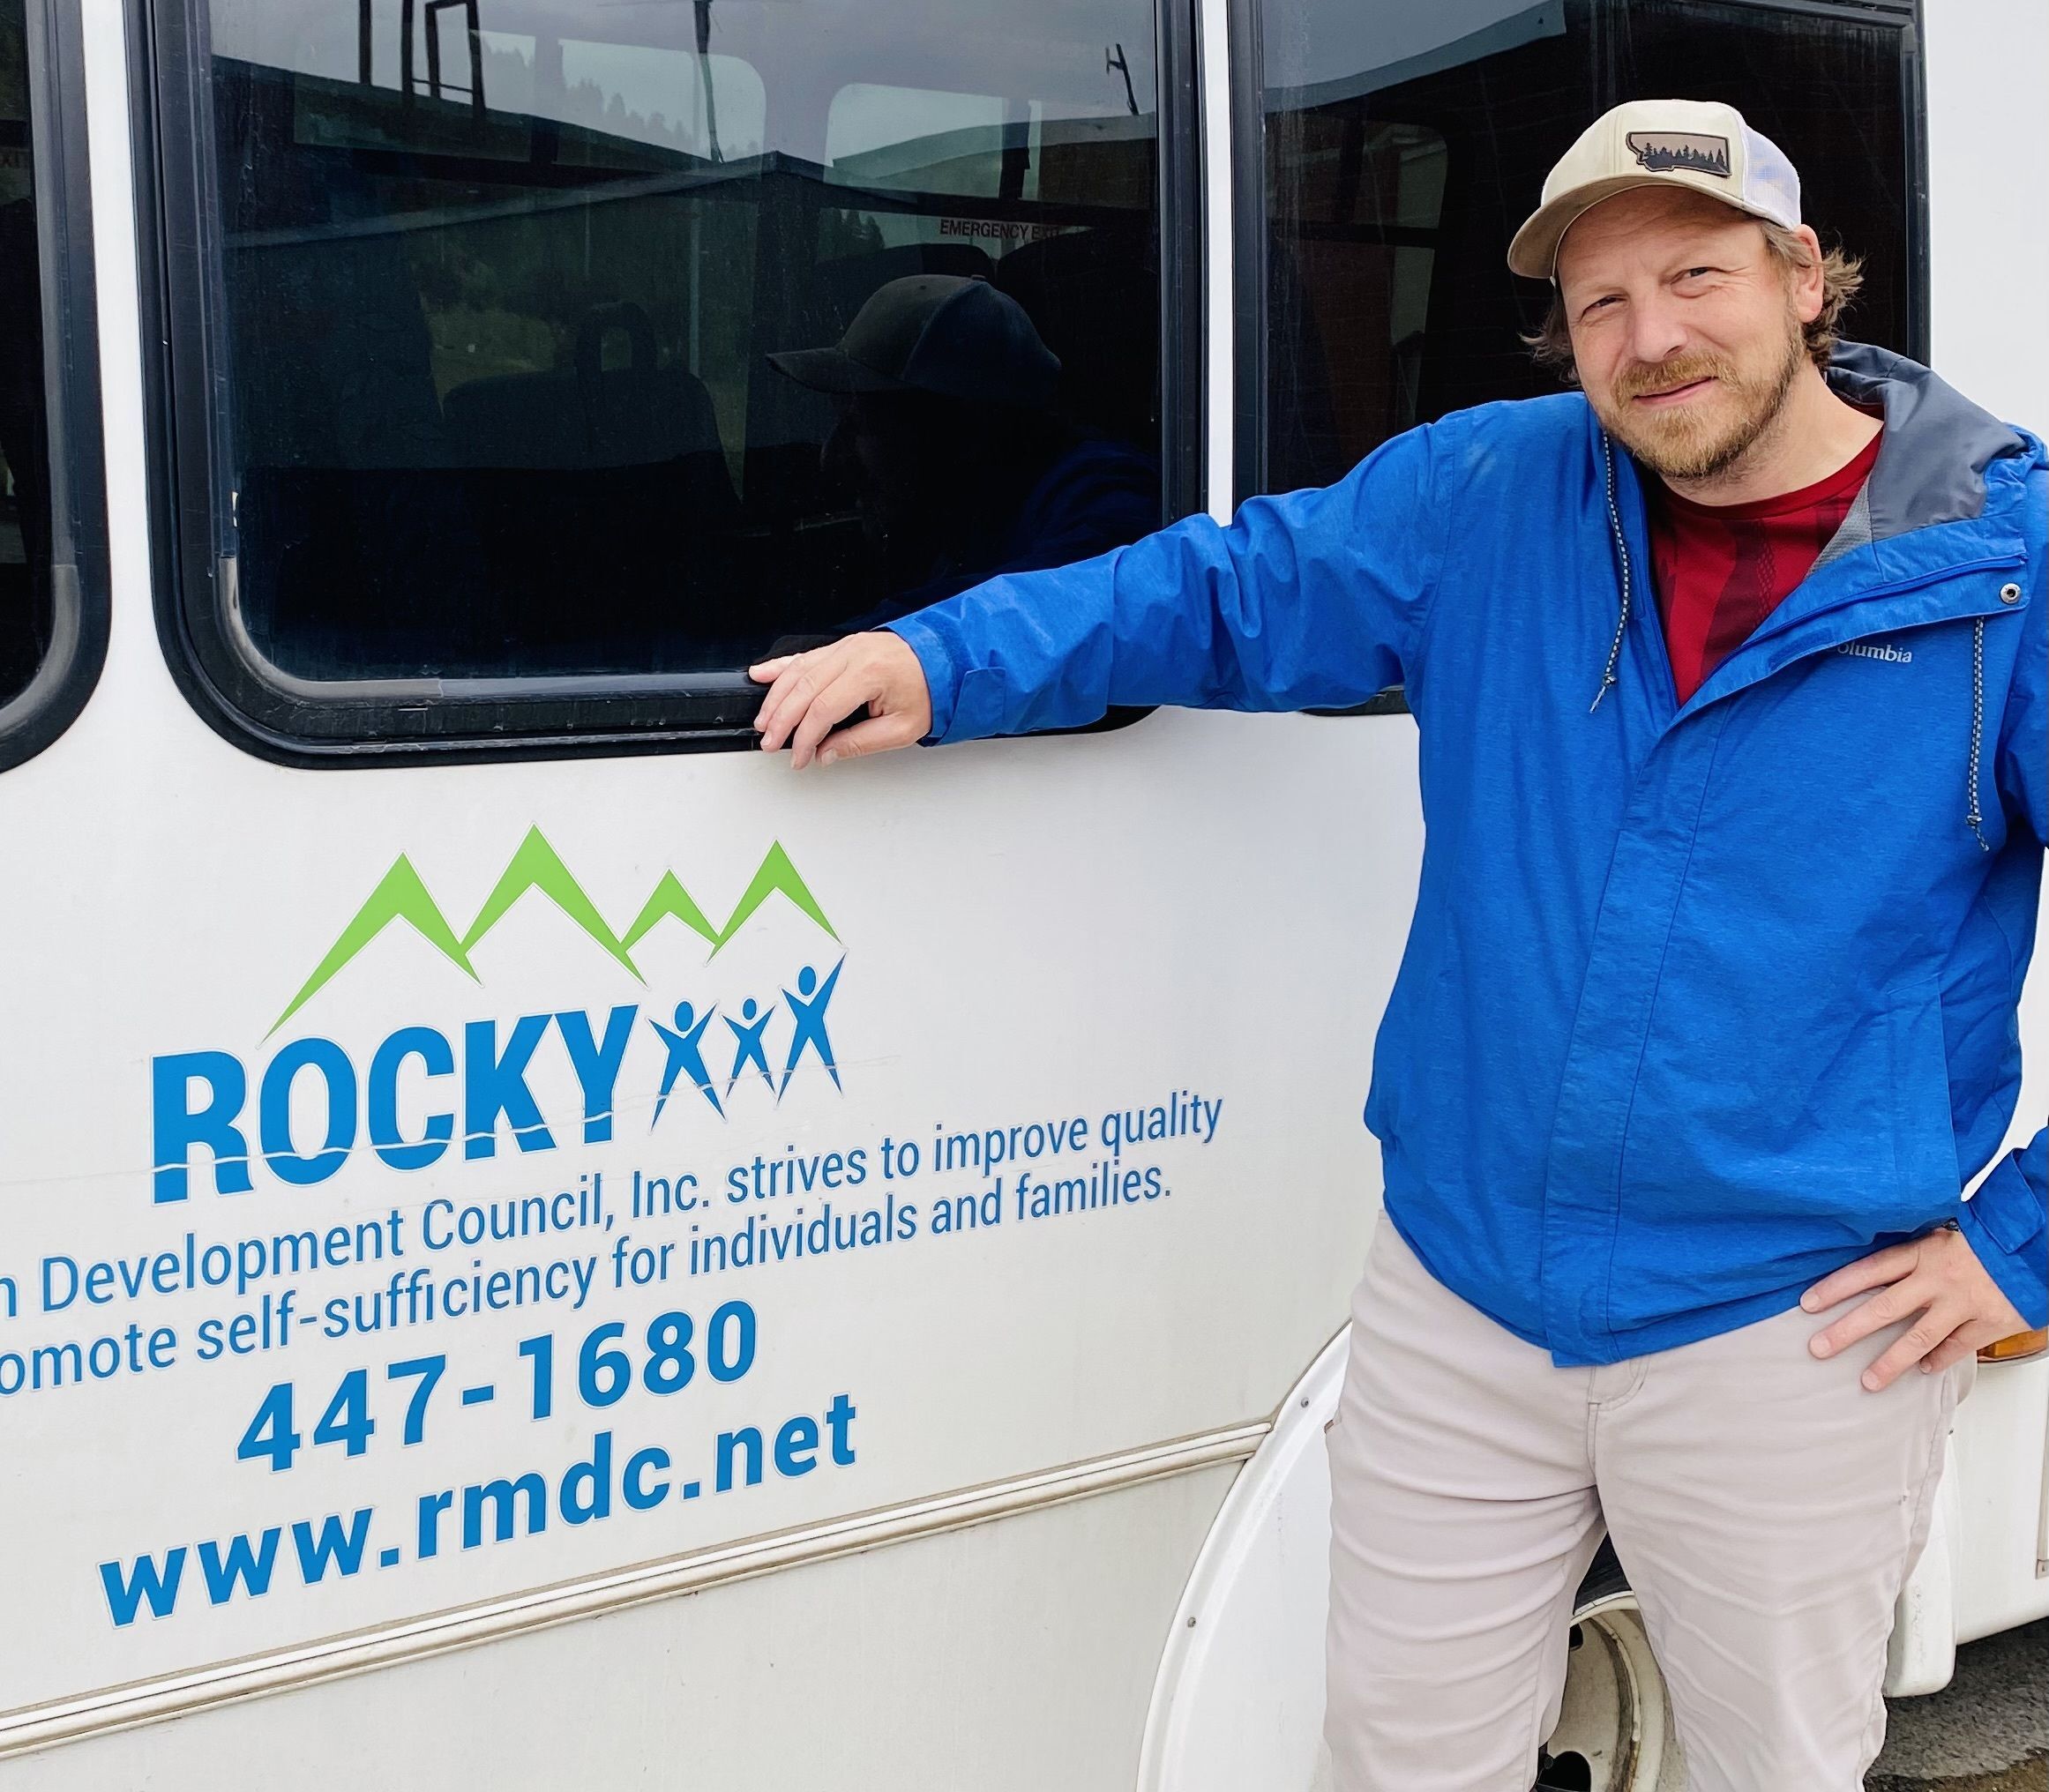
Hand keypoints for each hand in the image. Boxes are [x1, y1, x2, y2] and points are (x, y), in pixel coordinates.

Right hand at [748, 633, 932, 769]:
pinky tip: (762, 675)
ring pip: (798, 671)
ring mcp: (846, 646)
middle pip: (804, 689)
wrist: (946, 660)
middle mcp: (854, 654)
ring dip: (776, 697)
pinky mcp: (843, 646)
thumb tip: (826, 754)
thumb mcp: (902, 728)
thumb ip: (859, 743)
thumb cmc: (930, 690)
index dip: (806, 737)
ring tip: (764, 721)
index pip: (823, 709)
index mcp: (870, 673)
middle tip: (770, 742)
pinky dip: (781, 667)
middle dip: (782, 719)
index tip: (800, 757)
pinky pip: (805, 656)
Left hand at [1802, 1225, 2026, 1390]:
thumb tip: (1872, 1274)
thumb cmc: (1985, 1239)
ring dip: (1890, 1361)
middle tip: (1819, 1348)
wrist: (2034, 1245)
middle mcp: (1938, 1278)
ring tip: (1868, 1381)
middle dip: (1848, 1330)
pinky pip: (1958, 1347)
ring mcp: (1963, 1302)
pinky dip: (1940, 1360)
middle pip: (1884, 1308)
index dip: (1836, 1287)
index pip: (1869, 1270)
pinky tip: (1924, 1371)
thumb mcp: (1942, 1236)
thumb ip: (1911, 1256)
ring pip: (1919, 1337)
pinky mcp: (1990, 1321)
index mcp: (1923, 1252)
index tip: (1807, 1304)